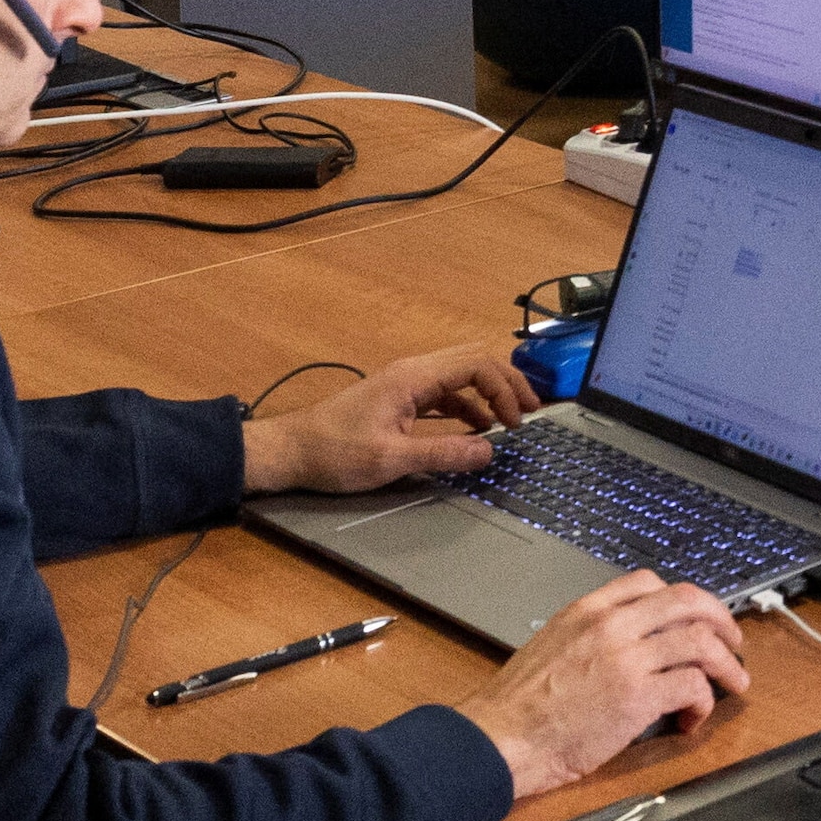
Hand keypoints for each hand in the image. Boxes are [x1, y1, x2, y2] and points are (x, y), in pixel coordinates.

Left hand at [240, 343, 541, 493]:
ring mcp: (405, 383)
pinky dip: (468, 407)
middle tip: (531, 411)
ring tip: (509, 423)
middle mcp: (412, 372)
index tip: (518, 421)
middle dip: (507, 384)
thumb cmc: (333, 453)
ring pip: (461, 376)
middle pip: (474, 361)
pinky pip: (445, 394)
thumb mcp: (391, 460)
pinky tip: (476, 430)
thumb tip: (489, 452)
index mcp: (412, 377)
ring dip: (489, 395)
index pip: (476, 364)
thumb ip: (443, 454)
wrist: (290, 451)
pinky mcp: (399, 399)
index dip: (505, 389)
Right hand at [461, 572, 748, 796]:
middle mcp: (612, 626)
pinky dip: (704, 702)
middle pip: (688, 601)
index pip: (649, 582)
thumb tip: (628, 642)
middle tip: (733, 642)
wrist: (501, 738)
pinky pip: (693, 685)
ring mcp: (627, 658)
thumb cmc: (519, 705)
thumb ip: (592, 633)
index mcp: (588, 610)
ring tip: (733, 682)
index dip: (683, 599)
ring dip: (726, 663)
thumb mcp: (552, 644)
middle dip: (722, 620)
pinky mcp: (638, 696)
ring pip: (701, 642)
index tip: (696, 617)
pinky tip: (692, 718)